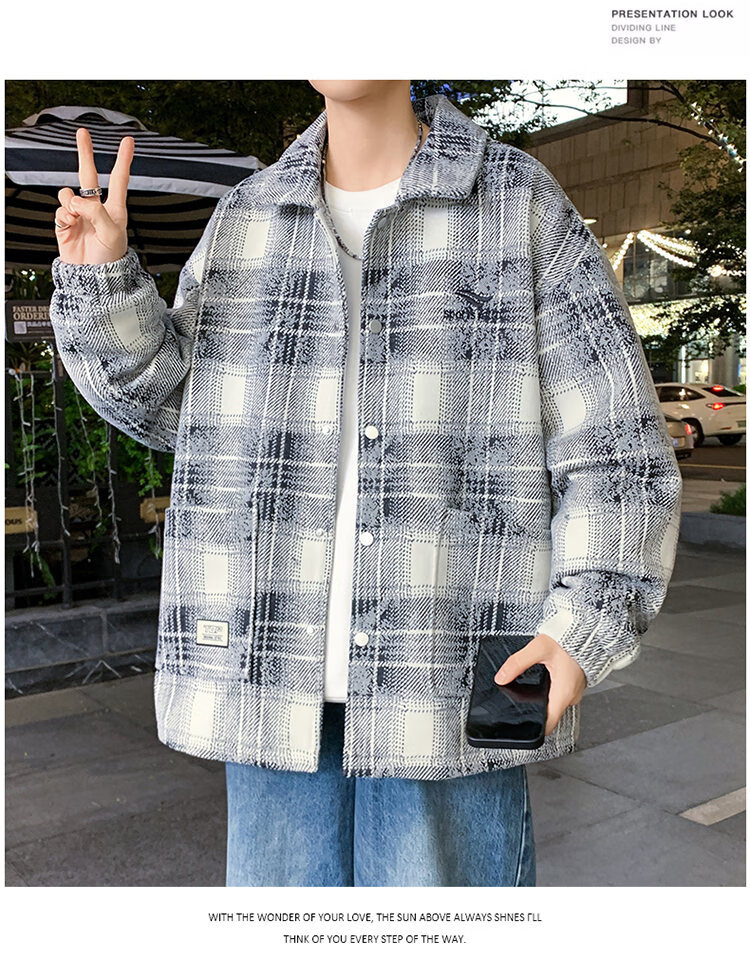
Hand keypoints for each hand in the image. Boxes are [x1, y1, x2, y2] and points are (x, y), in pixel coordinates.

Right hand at [53, 127, 133, 264]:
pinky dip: (64, 217)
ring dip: (71, 202)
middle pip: (88, 174)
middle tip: (83, 132)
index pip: (119, 180)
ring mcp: (79, 214)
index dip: (123, 160)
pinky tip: (71, 227)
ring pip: (68, 192)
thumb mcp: (112, 235)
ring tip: (78, 219)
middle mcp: (96, 208)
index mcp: (115, 209)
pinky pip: (60, 209)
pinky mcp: (65, 223)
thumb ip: (96, 212)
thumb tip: (76, 200)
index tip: (128, 141)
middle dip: (85, 153)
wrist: (93, 278)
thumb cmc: (109, 259)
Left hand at [495, 633, 586, 735]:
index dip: (534, 728)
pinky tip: (542, 679)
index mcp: (563, 693)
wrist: (588, 630)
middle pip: (549, 713)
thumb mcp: (538, 649)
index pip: (548, 724)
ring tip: (530, 687)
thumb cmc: (569, 638)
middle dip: (534, 708)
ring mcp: (574, 690)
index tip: (521, 726)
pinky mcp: (574, 683)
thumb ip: (518, 663)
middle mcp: (571, 696)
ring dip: (542, 698)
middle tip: (519, 699)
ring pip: (554, 702)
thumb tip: (501, 677)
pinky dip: (550, 689)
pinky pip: (560, 693)